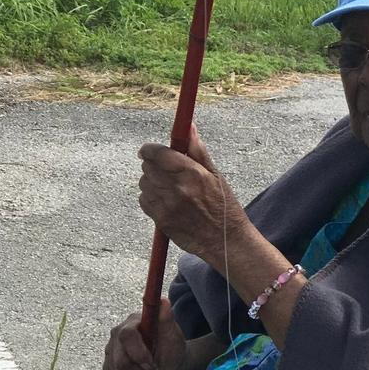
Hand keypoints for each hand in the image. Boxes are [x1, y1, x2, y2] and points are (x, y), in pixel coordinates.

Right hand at [103, 298, 185, 369]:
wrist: (169, 369)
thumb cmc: (171, 349)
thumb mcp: (173, 336)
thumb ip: (167, 320)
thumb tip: (164, 301)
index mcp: (130, 325)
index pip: (126, 336)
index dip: (138, 353)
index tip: (152, 364)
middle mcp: (114, 340)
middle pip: (120, 362)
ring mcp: (109, 358)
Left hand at [137, 126, 251, 267]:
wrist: (224, 240)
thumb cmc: (223, 206)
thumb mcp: (216, 175)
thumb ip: (198, 150)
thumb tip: (189, 128)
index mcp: (192, 173)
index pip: (158, 153)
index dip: (149, 149)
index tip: (148, 150)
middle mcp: (177, 188)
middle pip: (148, 167)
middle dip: (152, 164)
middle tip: (164, 169)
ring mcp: (167, 205)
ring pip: (144, 183)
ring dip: (151, 182)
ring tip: (168, 188)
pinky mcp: (161, 220)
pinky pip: (144, 201)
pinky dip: (150, 198)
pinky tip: (165, 201)